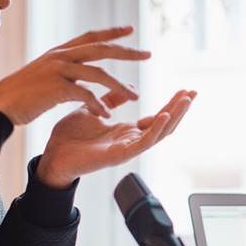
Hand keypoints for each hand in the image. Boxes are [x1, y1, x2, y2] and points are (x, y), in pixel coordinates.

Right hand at [0, 26, 148, 124]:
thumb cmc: (22, 95)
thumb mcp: (44, 75)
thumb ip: (61, 69)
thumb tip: (76, 71)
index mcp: (59, 52)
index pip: (91, 36)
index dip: (112, 32)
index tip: (131, 30)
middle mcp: (61, 56)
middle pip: (101, 49)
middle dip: (127, 51)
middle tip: (148, 54)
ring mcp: (58, 70)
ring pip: (98, 73)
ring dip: (119, 86)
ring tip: (135, 97)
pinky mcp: (56, 87)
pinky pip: (85, 94)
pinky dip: (98, 104)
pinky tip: (108, 115)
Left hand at [36, 89, 196, 187]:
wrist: (52, 157)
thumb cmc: (70, 138)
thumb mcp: (94, 110)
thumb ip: (112, 100)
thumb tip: (130, 89)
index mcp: (126, 132)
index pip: (157, 117)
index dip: (172, 104)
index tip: (185, 90)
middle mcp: (130, 141)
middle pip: (164, 125)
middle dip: (180, 109)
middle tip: (193, 93)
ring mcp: (127, 149)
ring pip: (159, 134)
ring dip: (174, 117)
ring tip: (186, 100)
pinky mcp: (119, 155)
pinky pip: (142, 143)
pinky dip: (155, 130)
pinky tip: (163, 116)